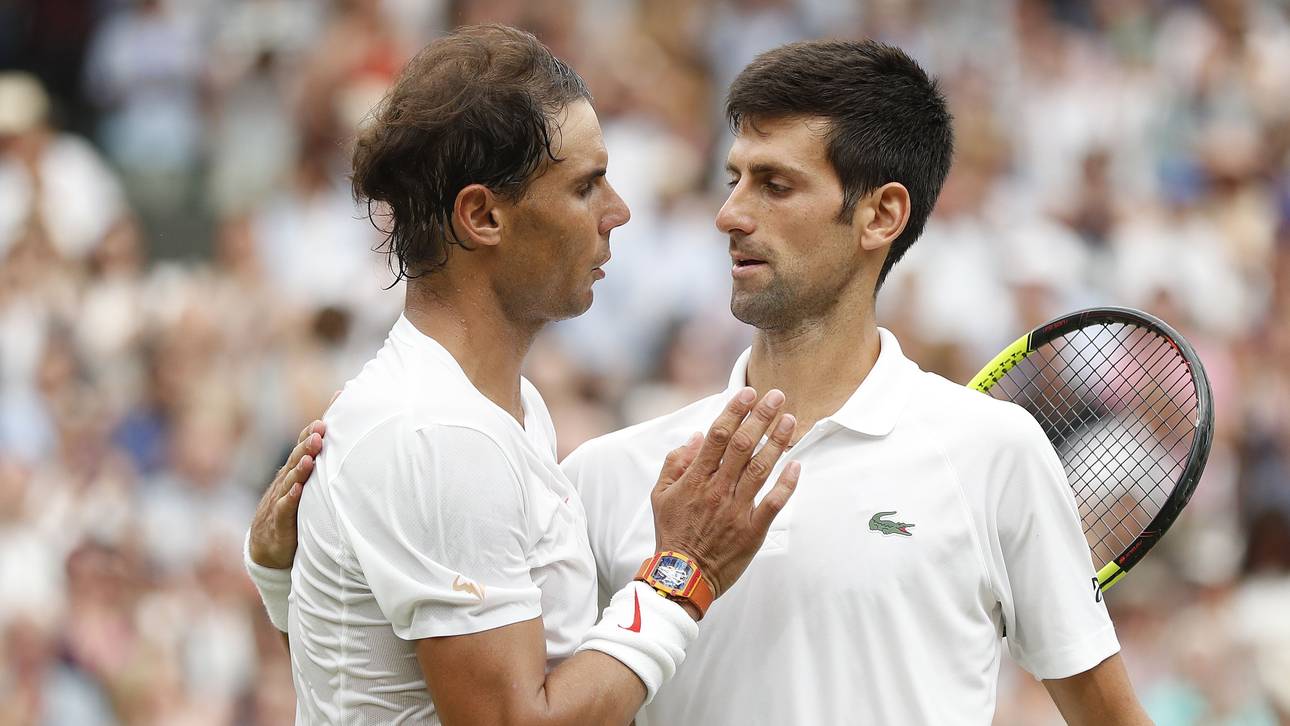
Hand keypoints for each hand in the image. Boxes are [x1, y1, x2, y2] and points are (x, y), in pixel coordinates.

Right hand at [248, 419, 324, 568]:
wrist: (266, 546)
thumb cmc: (293, 510)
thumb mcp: (306, 487)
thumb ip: (320, 466)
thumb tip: (340, 445)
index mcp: (295, 472)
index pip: (302, 448)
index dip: (311, 433)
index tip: (325, 420)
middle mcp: (287, 482)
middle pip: (296, 459)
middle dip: (307, 446)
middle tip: (319, 433)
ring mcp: (280, 500)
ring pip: (290, 481)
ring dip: (299, 469)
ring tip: (309, 458)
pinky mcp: (279, 521)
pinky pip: (284, 508)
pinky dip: (290, 498)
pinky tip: (297, 490)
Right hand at [649, 387, 799, 599]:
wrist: (682, 575)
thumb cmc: (672, 533)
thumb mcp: (660, 495)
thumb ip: (676, 463)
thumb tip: (695, 437)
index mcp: (695, 479)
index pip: (717, 436)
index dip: (734, 411)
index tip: (748, 392)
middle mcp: (717, 490)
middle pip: (743, 446)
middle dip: (761, 417)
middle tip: (776, 395)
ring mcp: (736, 510)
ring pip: (761, 469)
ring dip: (776, 441)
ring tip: (790, 419)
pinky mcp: (752, 530)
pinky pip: (773, 503)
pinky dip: (786, 484)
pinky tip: (797, 465)